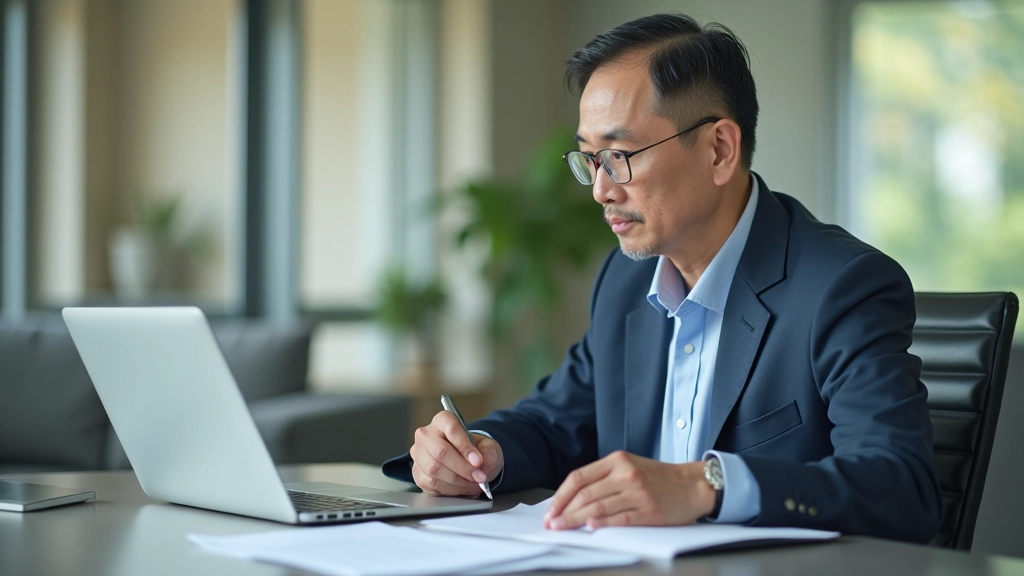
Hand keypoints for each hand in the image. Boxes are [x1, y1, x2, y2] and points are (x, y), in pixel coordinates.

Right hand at [409, 411, 503, 496]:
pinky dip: (451, 489)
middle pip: (441, 451)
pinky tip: (462, 487)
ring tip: (473, 484)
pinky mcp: (418, 473)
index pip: (451, 429)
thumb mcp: (489, 447)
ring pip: (435, 470)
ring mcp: (419, 454)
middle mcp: (426, 435)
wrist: (468, 462)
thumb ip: (489, 453)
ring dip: (458, 481)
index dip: (465, 446)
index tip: (478, 461)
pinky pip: (432, 483)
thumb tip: (481, 463)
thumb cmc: (476, 451)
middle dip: (463, 468)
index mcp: (442, 420)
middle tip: (479, 477)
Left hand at [542, 451, 714, 529]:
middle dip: (563, 511)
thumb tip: (573, 499)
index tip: (550, 510)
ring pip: (598, 507)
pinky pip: (620, 518)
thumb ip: (604, 478)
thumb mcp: (629, 466)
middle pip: (585, 494)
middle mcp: (625, 474)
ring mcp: (637, 492)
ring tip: (562, 529)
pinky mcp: (649, 510)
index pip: (579, 477)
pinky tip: (590, 528)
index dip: (561, 495)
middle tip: (551, 524)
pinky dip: (603, 524)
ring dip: (575, 520)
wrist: (692, 484)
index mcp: (616, 460)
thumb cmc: (658, 478)